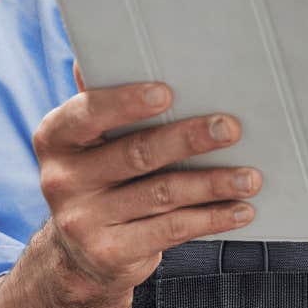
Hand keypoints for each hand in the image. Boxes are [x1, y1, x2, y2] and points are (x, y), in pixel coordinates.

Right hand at [28, 64, 261, 306]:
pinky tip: (240, 209)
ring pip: (162, 195)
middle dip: (188, 139)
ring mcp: (83, 221)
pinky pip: (171, 231)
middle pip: (136, 154)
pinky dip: (211, 218)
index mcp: (56, 138)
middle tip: (231, 128)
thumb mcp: (89, 141)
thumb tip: (113, 52)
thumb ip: (102, 102)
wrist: (79, 256)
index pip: (88, 113)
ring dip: (212, 183)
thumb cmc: (99, 177)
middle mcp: (62, 180)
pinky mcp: (109, 254)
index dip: (126, 103)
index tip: (167, 92)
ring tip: (251, 177)